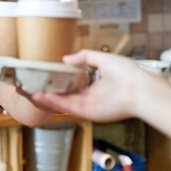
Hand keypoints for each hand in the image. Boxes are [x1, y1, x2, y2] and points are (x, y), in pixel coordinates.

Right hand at [31, 50, 152, 122]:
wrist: (140, 89)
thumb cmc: (128, 73)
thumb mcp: (103, 58)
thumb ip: (84, 57)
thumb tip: (66, 58)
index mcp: (96, 87)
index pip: (73, 86)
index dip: (59, 83)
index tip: (46, 78)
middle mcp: (90, 98)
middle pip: (64, 97)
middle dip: (48, 93)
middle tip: (33, 88)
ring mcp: (89, 106)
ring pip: (62, 103)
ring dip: (46, 99)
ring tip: (31, 93)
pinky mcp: (88, 112)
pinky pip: (67, 107)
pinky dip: (53, 102)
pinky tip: (41, 96)